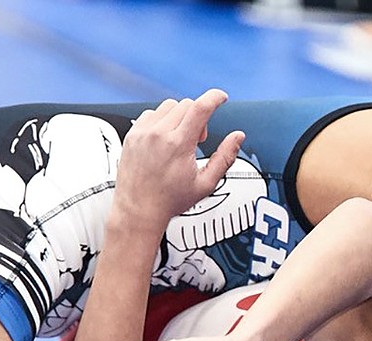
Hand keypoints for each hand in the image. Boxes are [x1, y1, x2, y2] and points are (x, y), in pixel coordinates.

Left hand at [111, 89, 244, 227]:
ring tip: (180, 140)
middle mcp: (158, 134)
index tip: (222, 97)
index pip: (200, 108)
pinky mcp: (132, 135)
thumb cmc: (170, 201)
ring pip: (169, 106)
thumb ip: (225, 158)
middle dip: (198, 117)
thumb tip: (238, 136)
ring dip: (180, 117)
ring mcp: (142, 133)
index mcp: (179, 145)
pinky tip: (164, 139)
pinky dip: (162, 120)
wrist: (138, 211)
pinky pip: (151, 113)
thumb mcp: (205, 184)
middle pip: (186, 105)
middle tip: (198, 140)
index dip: (215, 98)